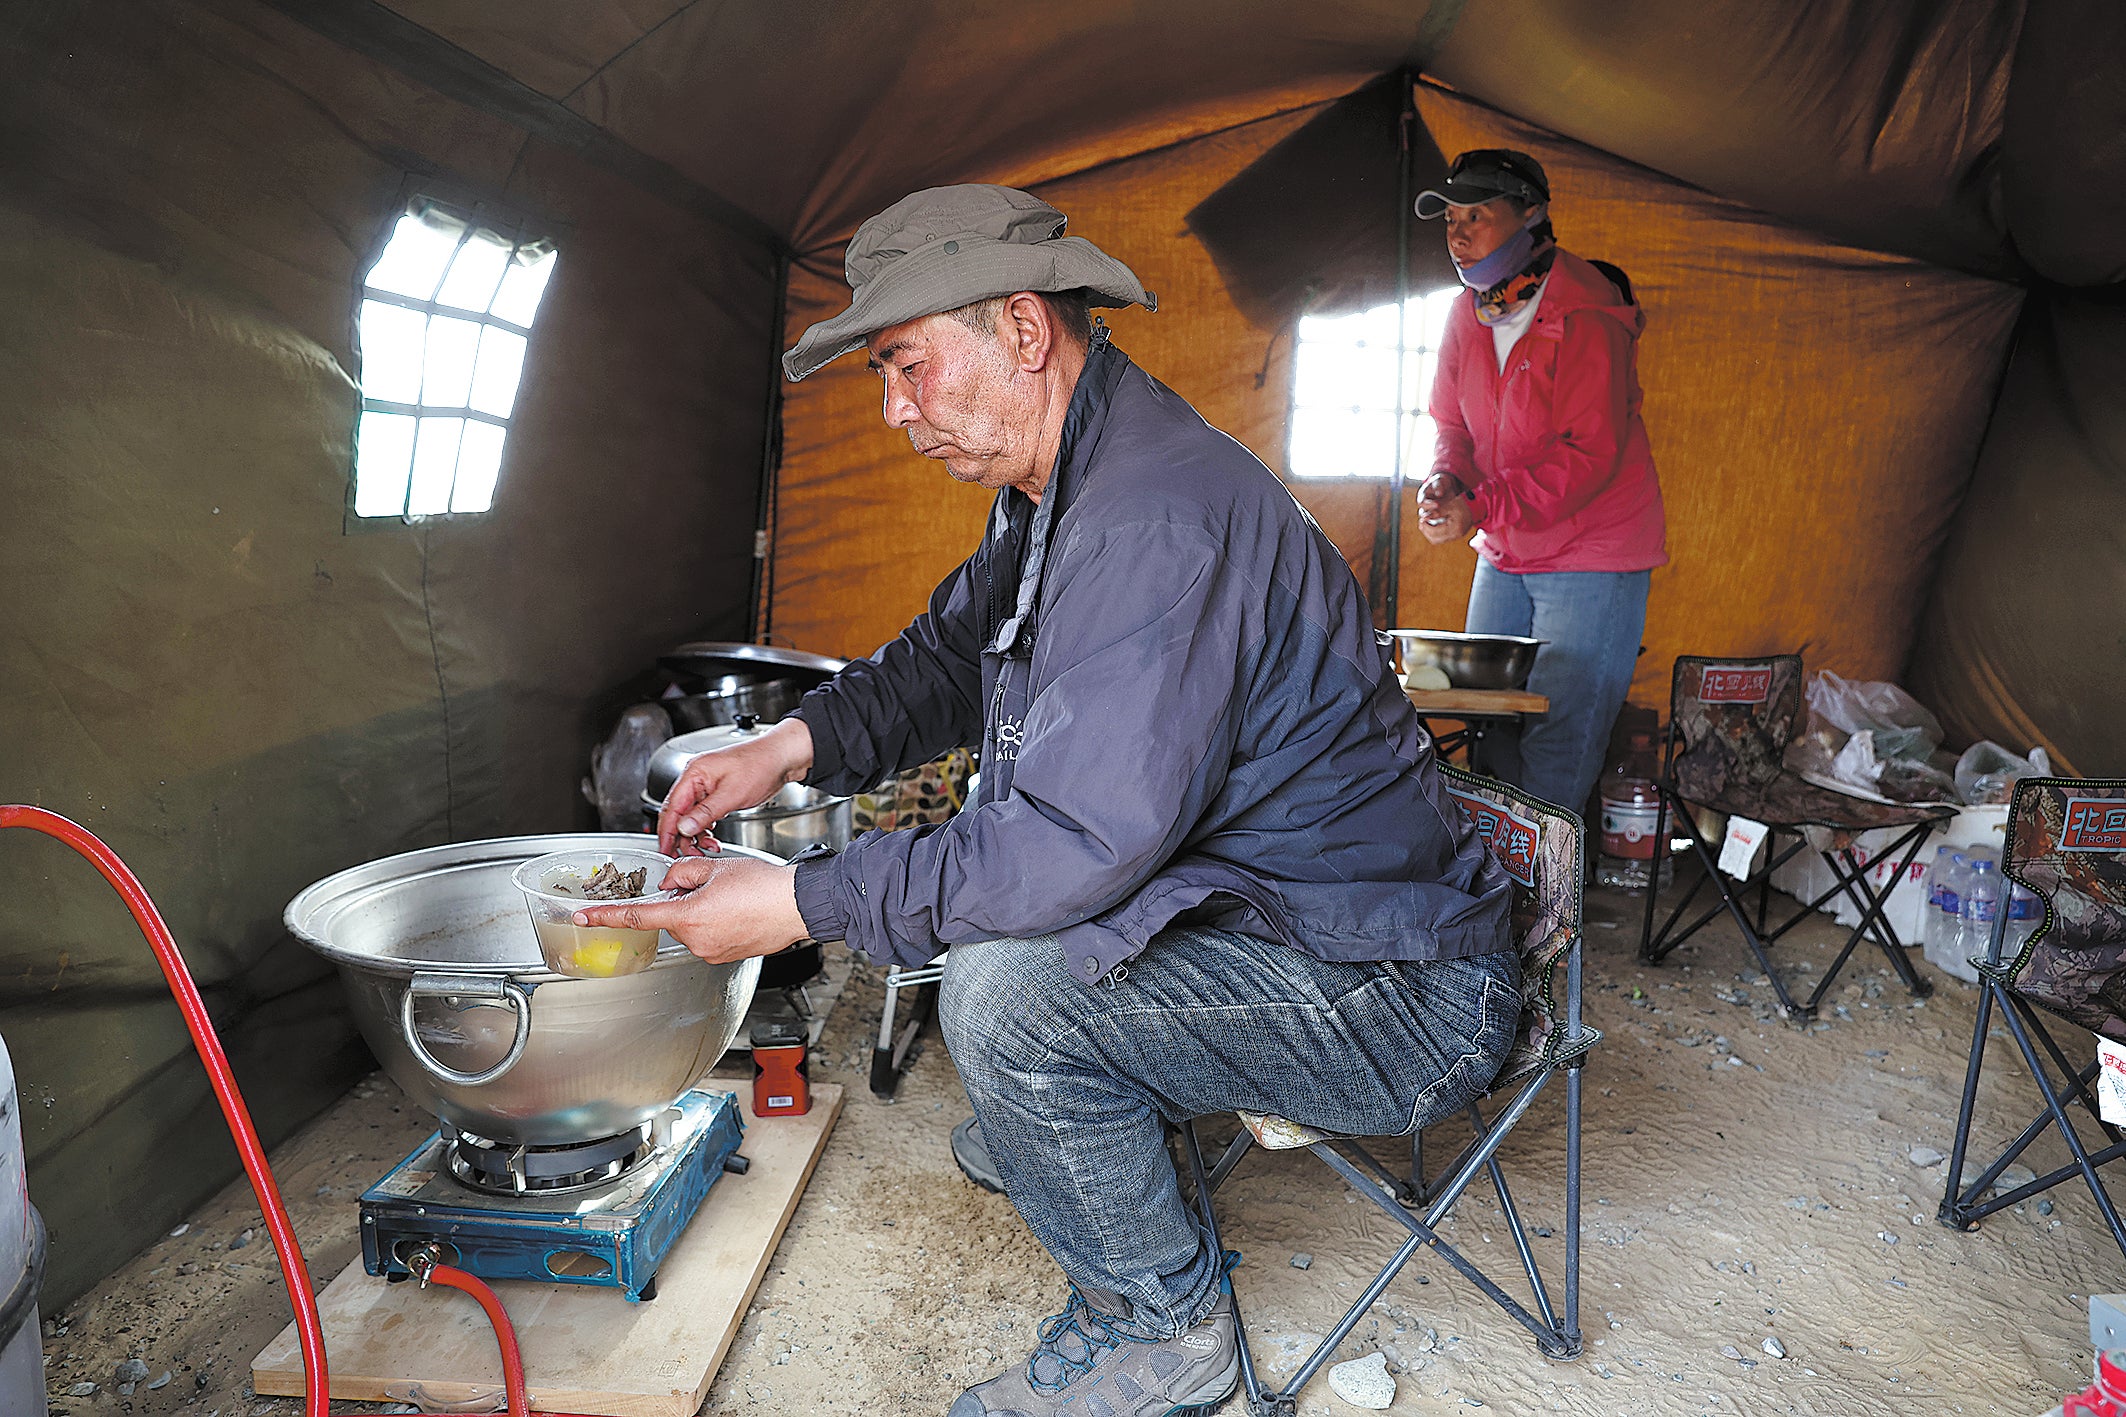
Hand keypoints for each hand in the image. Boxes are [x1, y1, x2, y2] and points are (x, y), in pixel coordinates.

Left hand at [573, 854, 808, 963]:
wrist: (797, 906)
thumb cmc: (764, 887)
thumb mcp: (715, 867)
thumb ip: (682, 872)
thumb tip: (672, 882)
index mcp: (687, 917)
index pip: (637, 917)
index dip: (607, 917)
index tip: (585, 918)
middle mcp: (696, 940)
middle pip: (671, 918)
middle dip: (683, 900)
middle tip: (711, 885)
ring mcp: (711, 952)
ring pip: (691, 927)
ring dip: (702, 911)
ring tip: (732, 898)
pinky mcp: (726, 956)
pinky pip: (709, 936)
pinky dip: (717, 923)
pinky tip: (738, 911)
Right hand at [658, 717, 815, 854]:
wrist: (782, 758)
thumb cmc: (761, 765)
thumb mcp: (732, 794)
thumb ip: (706, 812)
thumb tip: (684, 827)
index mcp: (694, 773)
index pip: (671, 807)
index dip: (666, 831)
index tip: (665, 849)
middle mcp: (697, 778)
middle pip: (677, 813)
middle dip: (680, 836)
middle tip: (684, 854)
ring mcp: (706, 786)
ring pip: (690, 816)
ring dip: (695, 835)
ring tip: (706, 847)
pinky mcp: (717, 792)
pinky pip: (703, 814)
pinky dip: (705, 828)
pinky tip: (712, 838)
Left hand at [1418, 491, 1474, 544]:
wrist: (1477, 506)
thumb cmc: (1464, 503)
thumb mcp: (1449, 505)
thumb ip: (1437, 512)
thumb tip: (1423, 517)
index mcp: (1455, 528)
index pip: (1435, 532)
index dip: (1426, 527)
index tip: (1421, 519)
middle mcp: (1456, 535)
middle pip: (1435, 539)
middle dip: (1426, 531)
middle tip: (1421, 522)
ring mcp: (1456, 536)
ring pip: (1438, 540)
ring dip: (1429, 533)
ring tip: (1424, 524)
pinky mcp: (1456, 535)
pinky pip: (1442, 538)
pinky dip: (1435, 533)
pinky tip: (1432, 525)